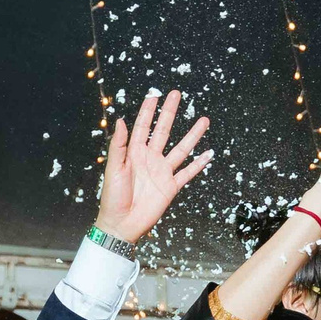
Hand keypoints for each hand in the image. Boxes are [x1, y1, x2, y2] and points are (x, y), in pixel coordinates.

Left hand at [94, 88, 212, 244]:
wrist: (122, 225)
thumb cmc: (112, 198)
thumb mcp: (113, 169)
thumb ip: (118, 146)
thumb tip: (121, 121)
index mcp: (134, 153)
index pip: (143, 126)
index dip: (148, 111)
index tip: (154, 95)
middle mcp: (150, 159)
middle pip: (163, 131)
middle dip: (170, 113)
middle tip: (177, 95)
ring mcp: (162, 172)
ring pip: (181, 149)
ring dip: (192, 135)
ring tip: (203, 120)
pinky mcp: (170, 187)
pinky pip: (187, 173)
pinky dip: (198, 164)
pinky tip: (208, 154)